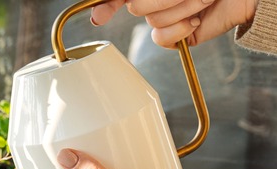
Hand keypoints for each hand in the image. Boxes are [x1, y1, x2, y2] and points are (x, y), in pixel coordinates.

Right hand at [91, 0, 258, 47]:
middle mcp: (152, 1)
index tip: (100, 16)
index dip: (106, 6)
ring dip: (181, 8)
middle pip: (136, 7)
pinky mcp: (175, 36)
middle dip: (162, 0)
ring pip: (153, 21)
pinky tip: (195, 19)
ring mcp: (164, 18)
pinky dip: (180, 29)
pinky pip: (161, 39)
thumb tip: (120, 5)